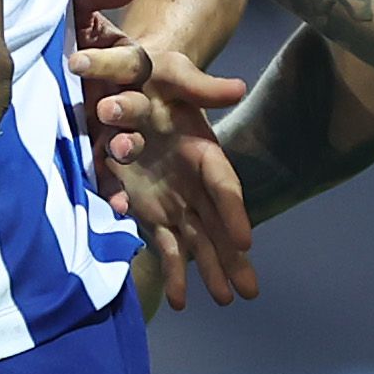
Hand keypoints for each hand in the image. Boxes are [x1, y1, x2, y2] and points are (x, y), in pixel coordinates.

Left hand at [68, 0, 259, 310]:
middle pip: (218, 223)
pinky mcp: (152, 208)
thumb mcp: (172, 71)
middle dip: (231, 257)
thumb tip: (236, 87)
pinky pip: (165, 242)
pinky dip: (172, 269)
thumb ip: (197, 84)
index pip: (225, 186)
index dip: (235, 213)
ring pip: (197, 240)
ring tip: (221, 302)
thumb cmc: (153, 73)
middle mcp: (193, 179)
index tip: (247, 242)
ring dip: (209, 271)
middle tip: (246, 293)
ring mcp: (174, 197)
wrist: (127, 82)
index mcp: (204, 149)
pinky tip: (180, 300)